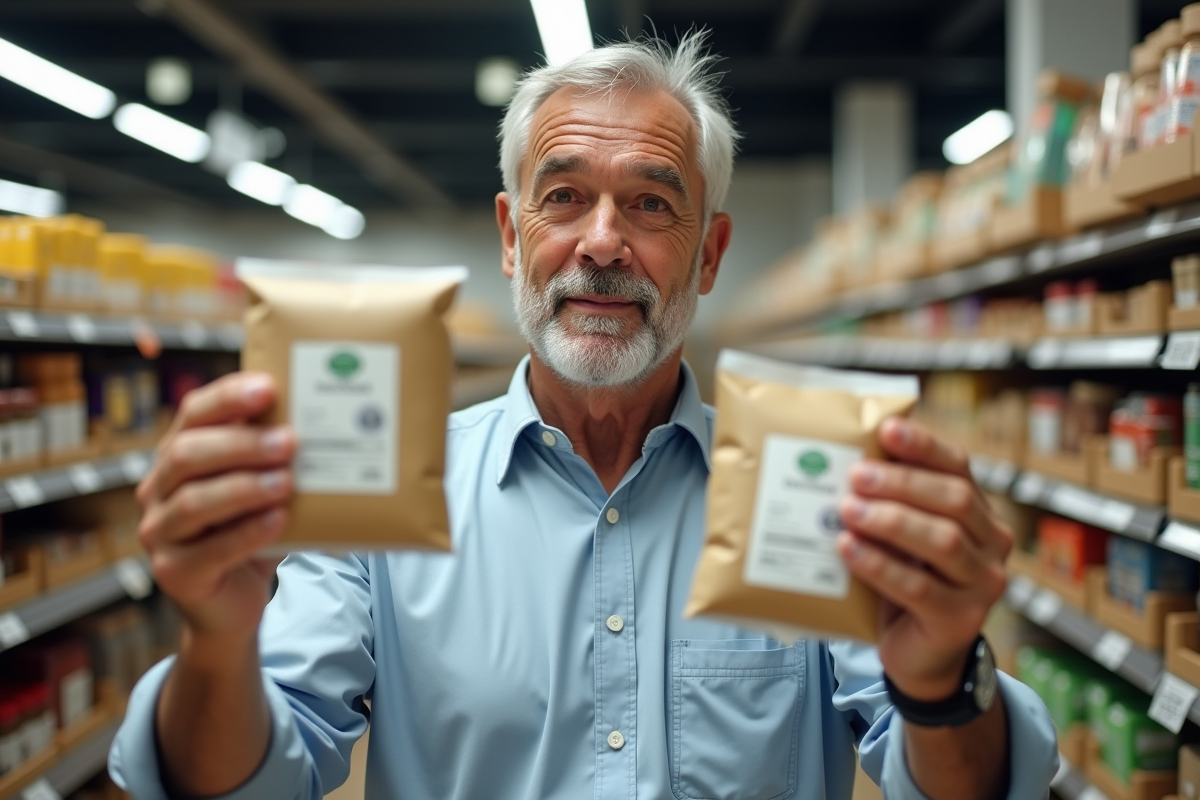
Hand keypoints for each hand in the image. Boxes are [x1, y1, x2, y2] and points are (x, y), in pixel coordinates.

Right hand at [137, 372, 295, 647]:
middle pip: (188, 454)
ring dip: (246, 487)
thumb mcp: (263, 487)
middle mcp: (159, 489)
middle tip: (290, 440)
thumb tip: (326, 420)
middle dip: (242, 444)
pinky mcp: (174, 573)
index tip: (269, 388)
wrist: (234, 601)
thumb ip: (275, 457)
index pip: (194, 413)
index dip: (228, 397)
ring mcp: (160, 532)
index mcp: (179, 455)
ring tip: (288, 481)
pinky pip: (210, 550)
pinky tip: (279, 520)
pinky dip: (248, 532)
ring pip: (195, 502)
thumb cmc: (252, 530)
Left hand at [836, 418, 1011, 700]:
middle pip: (955, 501)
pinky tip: (847, 549)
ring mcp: (983, 584)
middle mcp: (992, 544)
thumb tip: (841, 455)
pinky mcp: (961, 620)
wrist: (918, 654)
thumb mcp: (901, 536)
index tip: (887, 429)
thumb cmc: (904, 580)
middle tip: (856, 475)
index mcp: (978, 512)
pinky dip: (880, 565)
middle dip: (902, 484)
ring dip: (891, 521)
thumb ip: (888, 501)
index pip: (959, 467)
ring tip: (847, 509)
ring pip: (942, 542)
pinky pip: (920, 588)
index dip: (924, 446)